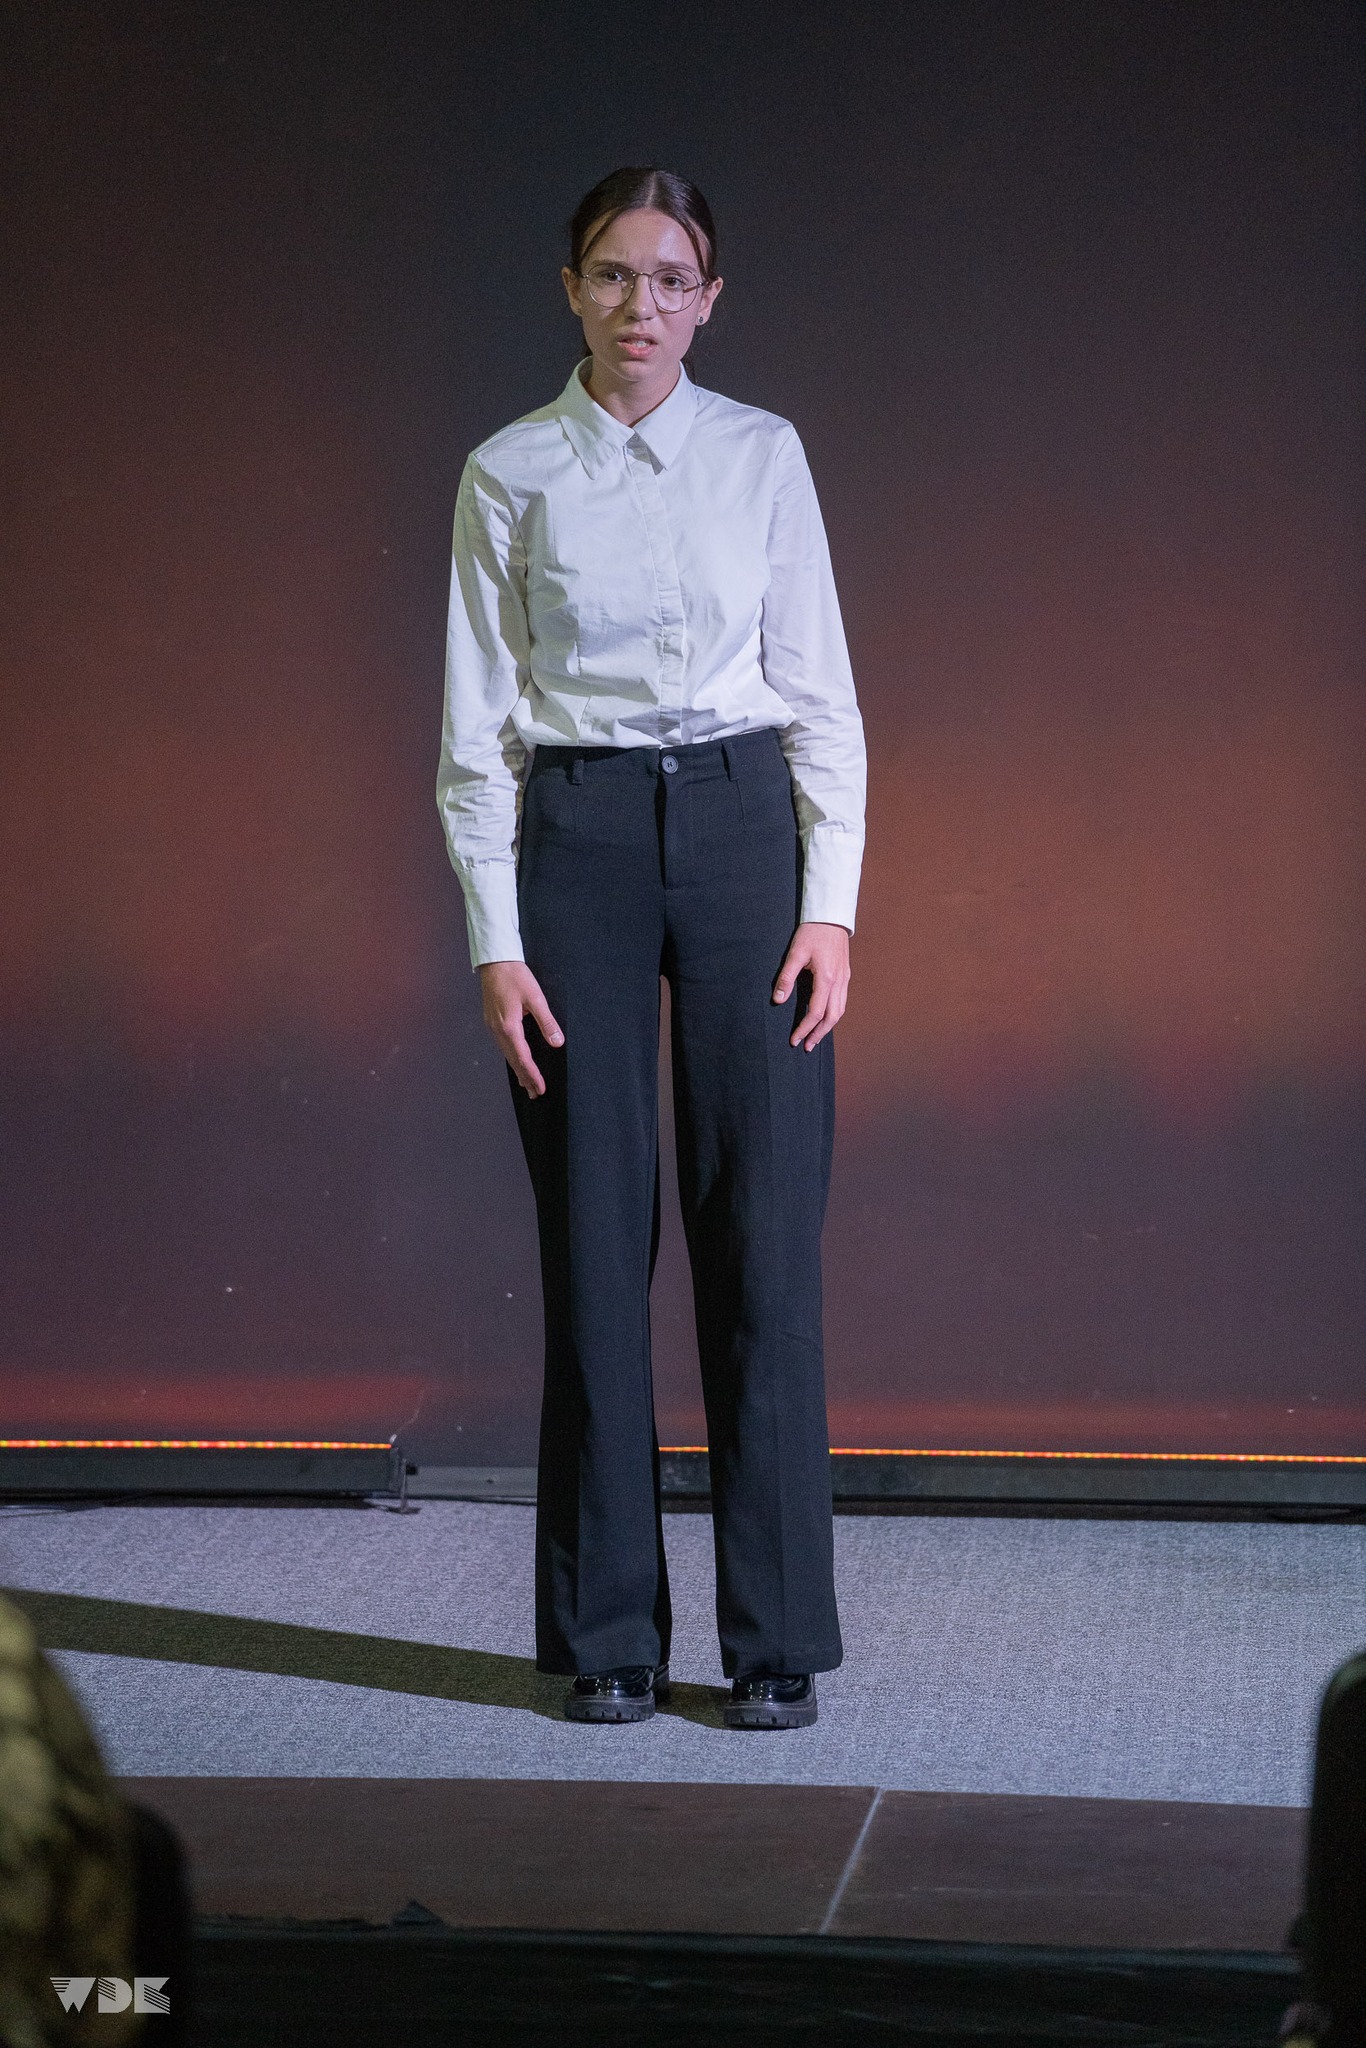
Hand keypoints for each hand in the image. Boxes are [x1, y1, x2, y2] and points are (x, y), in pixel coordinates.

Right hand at [479, 960, 563, 1097]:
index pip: (522, 1058)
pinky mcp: (492, 1020)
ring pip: (506, 1054)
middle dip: (524, 1077)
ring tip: (526, 1084)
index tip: (540, 1088)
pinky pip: (503, 1045)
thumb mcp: (536, 998)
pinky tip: (516, 1060)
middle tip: (534, 1094)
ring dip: (517, 1069)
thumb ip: (547, 1022)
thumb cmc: (515, 976)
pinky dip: (512, 1057)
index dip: (532, 1075)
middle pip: (513, 1060)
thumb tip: (557, 1042)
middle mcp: (497, 1030)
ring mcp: (492, 1026)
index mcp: (508, 1027)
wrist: (494, 961)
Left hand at [773, 922, 850, 1050]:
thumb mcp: (795, 953)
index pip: (816, 1012)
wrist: (832, 917)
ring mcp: (845, 979)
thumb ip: (786, 977)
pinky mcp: (845, 975)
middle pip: (832, 1017)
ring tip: (816, 1037)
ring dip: (828, 1027)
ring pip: (840, 1011)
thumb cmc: (812, 933)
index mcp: (827, 978)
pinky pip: (842, 1001)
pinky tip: (825, 1018)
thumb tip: (778, 1000)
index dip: (805, 1028)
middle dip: (819, 1034)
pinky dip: (834, 1014)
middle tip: (807, 1047)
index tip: (795, 1039)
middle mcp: (839, 982)